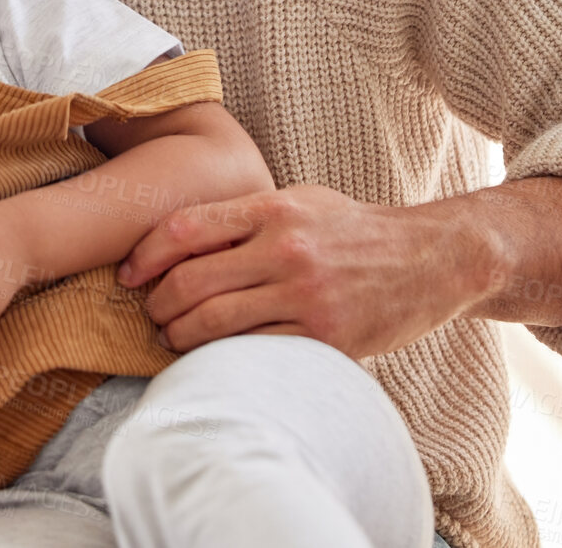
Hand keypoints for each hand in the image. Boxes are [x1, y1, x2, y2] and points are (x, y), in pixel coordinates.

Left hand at [117, 184, 491, 358]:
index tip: (127, 273)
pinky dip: (222, 359)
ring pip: (214, 323)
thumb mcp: (300, 202)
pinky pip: (254, 352)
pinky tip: (213, 358)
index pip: (184, 228)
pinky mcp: (325, 339)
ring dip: (179, 337)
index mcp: (273, 209)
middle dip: (157, 304)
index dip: (143, 253)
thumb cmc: (354, 231)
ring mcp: (306, 296)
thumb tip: (178, 239)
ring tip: (173, 338)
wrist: (433, 259)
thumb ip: (245, 217)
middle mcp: (285, 249)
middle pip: (190, 281)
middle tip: (151, 314)